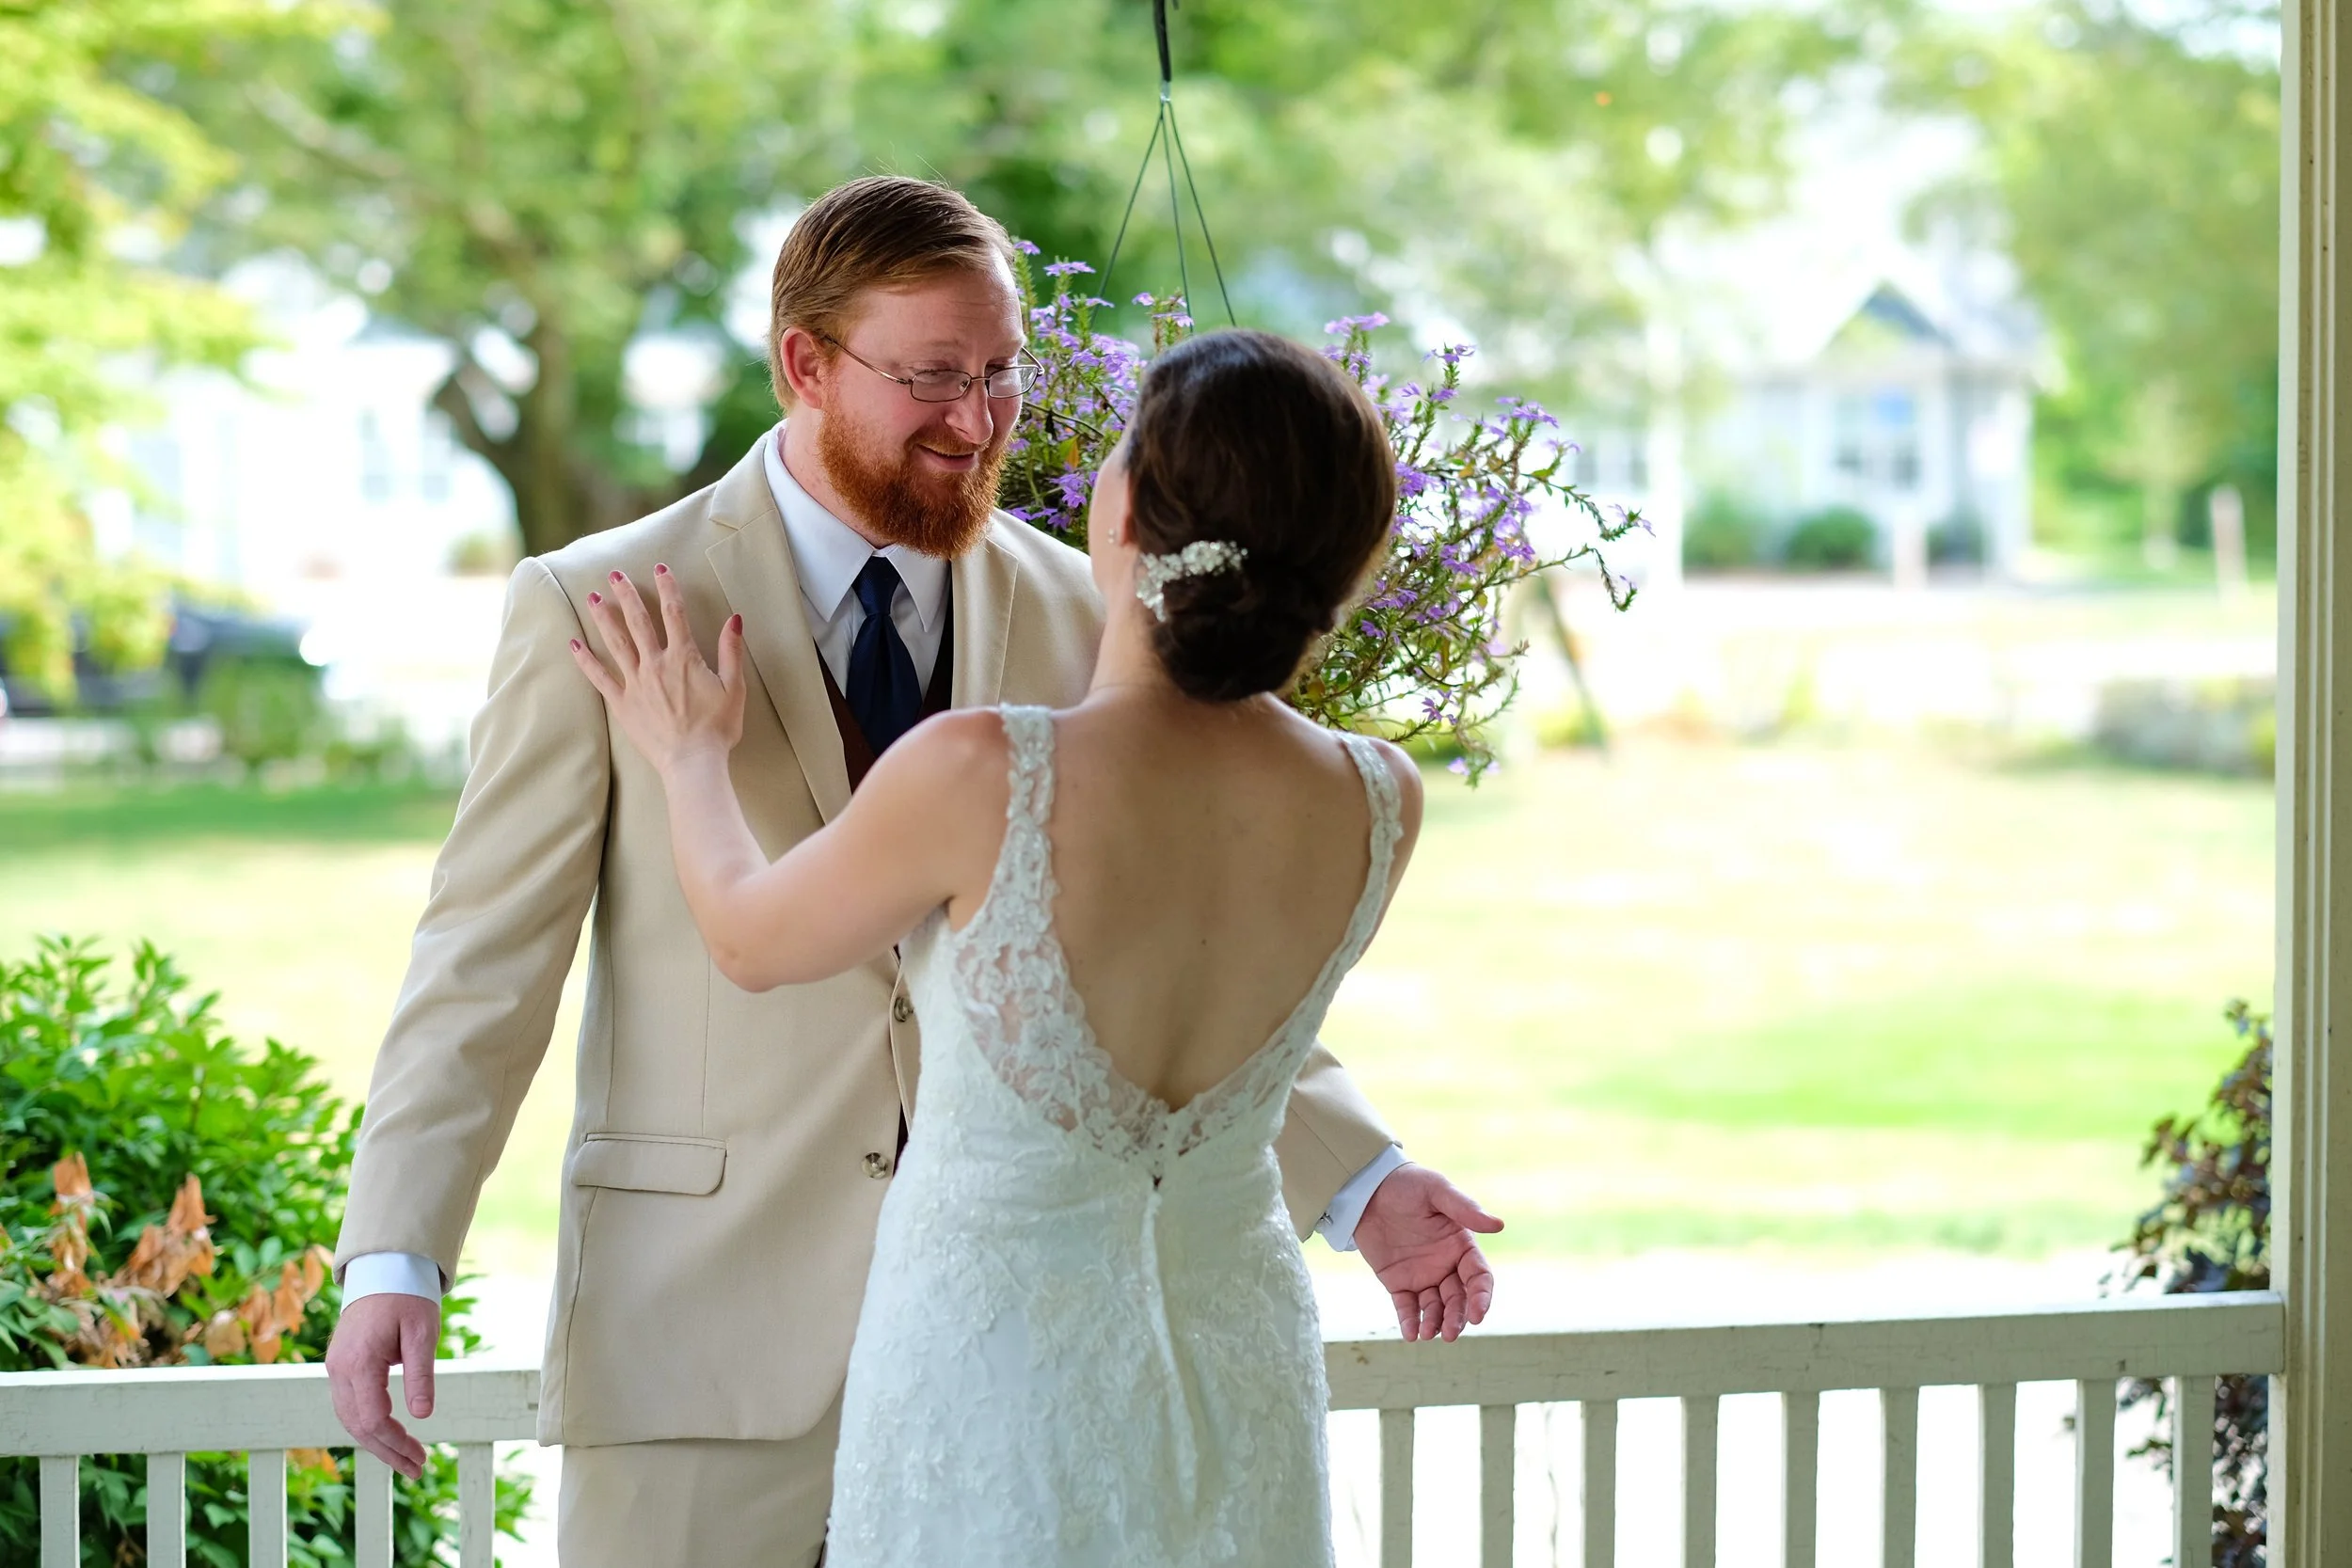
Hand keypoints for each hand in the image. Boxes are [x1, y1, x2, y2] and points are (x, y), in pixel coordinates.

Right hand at [325, 1292, 441, 1479]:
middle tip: (417, 1469)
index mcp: (358, 1362)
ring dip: (376, 1443)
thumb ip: (421, 1374)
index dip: (395, 1442)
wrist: (383, 1270)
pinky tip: (388, 1437)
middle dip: (387, 1451)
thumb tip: (423, 1415)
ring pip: (350, 1419)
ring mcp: (336, 1369)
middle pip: (358, 1425)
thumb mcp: (422, 1333)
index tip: (420, 1457)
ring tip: (406, 1460)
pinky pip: (349, 1406)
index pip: (373, 1418)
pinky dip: (367, 1425)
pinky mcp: (340, 1367)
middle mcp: (339, 1370)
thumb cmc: (407, 1297)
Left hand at [569, 565, 746, 774]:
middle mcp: (655, 664)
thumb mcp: (734, 688)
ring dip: (603, 618)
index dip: (667, 587)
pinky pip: (599, 677)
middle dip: (625, 595)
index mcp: (683, 658)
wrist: (693, 762)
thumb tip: (734, 619)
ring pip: (615, 643)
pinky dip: (585, 660)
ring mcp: (635, 683)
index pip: (674, 613)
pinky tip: (574, 645)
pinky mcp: (622, 703)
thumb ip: (731, 651)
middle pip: (638, 621)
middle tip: (614, 574)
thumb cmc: (717, 728)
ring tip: (592, 598)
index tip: (659, 569)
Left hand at [1352, 1163, 1502, 1342]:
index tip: (1478, 1314)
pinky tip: (1411, 1334)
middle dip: (1457, 1318)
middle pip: (1458, 1299)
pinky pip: (1406, 1307)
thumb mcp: (1437, 1190)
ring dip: (1435, 1323)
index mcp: (1461, 1246)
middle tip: (1451, 1333)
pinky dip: (1410, 1321)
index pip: (1479, 1277)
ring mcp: (1422, 1276)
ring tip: (1428, 1334)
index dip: (1481, 1297)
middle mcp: (1446, 1265)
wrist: (1368, 1188)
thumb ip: (1465, 1209)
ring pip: (1435, 1308)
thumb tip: (1499, 1225)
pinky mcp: (1397, 1282)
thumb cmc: (1408, 1184)